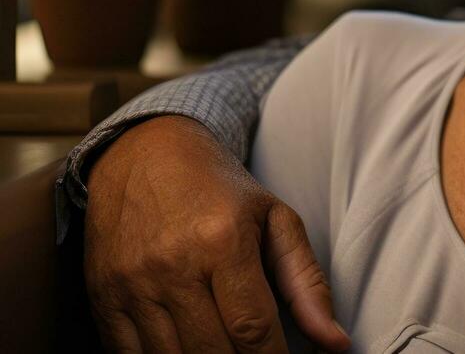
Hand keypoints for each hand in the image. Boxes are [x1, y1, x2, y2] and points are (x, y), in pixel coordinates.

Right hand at [83, 115, 350, 352]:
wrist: (144, 155)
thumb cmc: (220, 190)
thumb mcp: (275, 220)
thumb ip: (307, 283)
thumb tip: (336, 343)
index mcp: (223, 241)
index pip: (252, 328)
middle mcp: (172, 266)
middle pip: (211, 352)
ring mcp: (132, 285)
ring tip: (228, 352)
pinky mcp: (103, 298)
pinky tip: (188, 351)